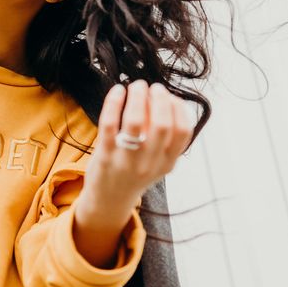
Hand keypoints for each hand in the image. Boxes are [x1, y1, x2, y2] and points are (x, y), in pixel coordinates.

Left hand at [80, 80, 195, 212]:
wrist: (110, 200)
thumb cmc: (134, 174)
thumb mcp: (159, 163)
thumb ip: (167, 140)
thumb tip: (169, 100)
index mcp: (168, 163)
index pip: (183, 131)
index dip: (178, 108)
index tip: (170, 96)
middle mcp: (150, 163)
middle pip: (162, 123)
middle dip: (159, 98)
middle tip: (153, 87)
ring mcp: (126, 160)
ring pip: (135, 121)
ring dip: (137, 97)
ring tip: (136, 86)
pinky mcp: (105, 155)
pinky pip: (110, 123)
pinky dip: (114, 102)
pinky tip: (117, 92)